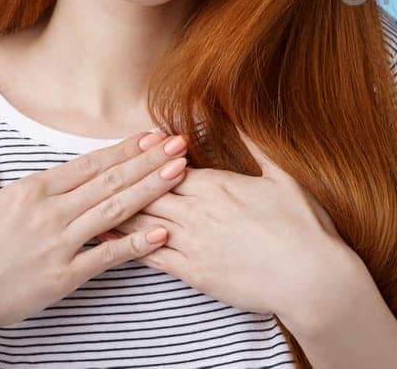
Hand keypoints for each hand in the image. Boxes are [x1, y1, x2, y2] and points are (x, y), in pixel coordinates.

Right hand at [0, 131, 189, 339]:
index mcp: (29, 191)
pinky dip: (137, 244)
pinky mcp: (64, 277)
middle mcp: (50, 213)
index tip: (151, 135)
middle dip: (149, 160)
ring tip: (181, 172)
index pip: (88, 164)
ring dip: (152, 189)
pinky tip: (164, 232)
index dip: (123, 149)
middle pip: (110, 180)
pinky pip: (107, 256)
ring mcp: (59, 244)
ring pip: (116, 210)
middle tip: (181, 143)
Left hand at [99, 131, 372, 337]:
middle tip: (90, 170)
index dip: (146, 156)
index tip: (127, 147)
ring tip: (85, 199)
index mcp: (219, 184)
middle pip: (146, 190)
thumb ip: (256, 147)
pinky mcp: (194, 272)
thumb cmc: (304, 226)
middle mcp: (199, 211)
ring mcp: (193, 243)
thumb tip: (238, 119)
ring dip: (114, 208)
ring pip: (141, 220)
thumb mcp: (284, 178)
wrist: (311, 277)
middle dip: (120, 179)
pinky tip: (103, 237)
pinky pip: (149, 255)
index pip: (168, 165)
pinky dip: (122, 243)